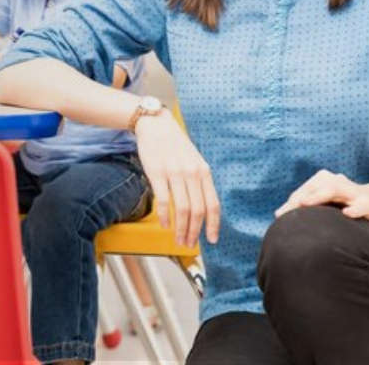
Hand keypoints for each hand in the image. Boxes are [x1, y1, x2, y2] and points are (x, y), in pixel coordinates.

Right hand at [135, 111, 220, 246]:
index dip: (213, 225)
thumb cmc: (175, 145)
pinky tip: (165, 225)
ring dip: (181, 229)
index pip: (213, 204)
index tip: (211, 240)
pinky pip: (163, 200)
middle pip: (198, 211)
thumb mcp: (194, 160)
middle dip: (195, 232)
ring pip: (182, 209)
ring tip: (178, 240)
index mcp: (204, 171)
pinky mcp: (157, 173)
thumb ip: (199, 182)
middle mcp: (192, 173)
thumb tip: (203, 209)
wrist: (155, 125)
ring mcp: (175, 173)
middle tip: (189, 244)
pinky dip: (164, 216)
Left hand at [274, 169, 368, 224]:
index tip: (279, 215)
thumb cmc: (343, 204)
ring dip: (320, 195)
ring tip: (305, 203)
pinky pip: (362, 205)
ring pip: (336, 188)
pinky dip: (354, 209)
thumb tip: (277, 214)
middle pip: (317, 186)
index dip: (292, 201)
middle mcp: (338, 182)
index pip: (305, 189)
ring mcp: (353, 191)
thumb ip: (302, 207)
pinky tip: (347, 214)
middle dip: (302, 196)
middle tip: (291, 207)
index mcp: (324, 180)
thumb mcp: (323, 203)